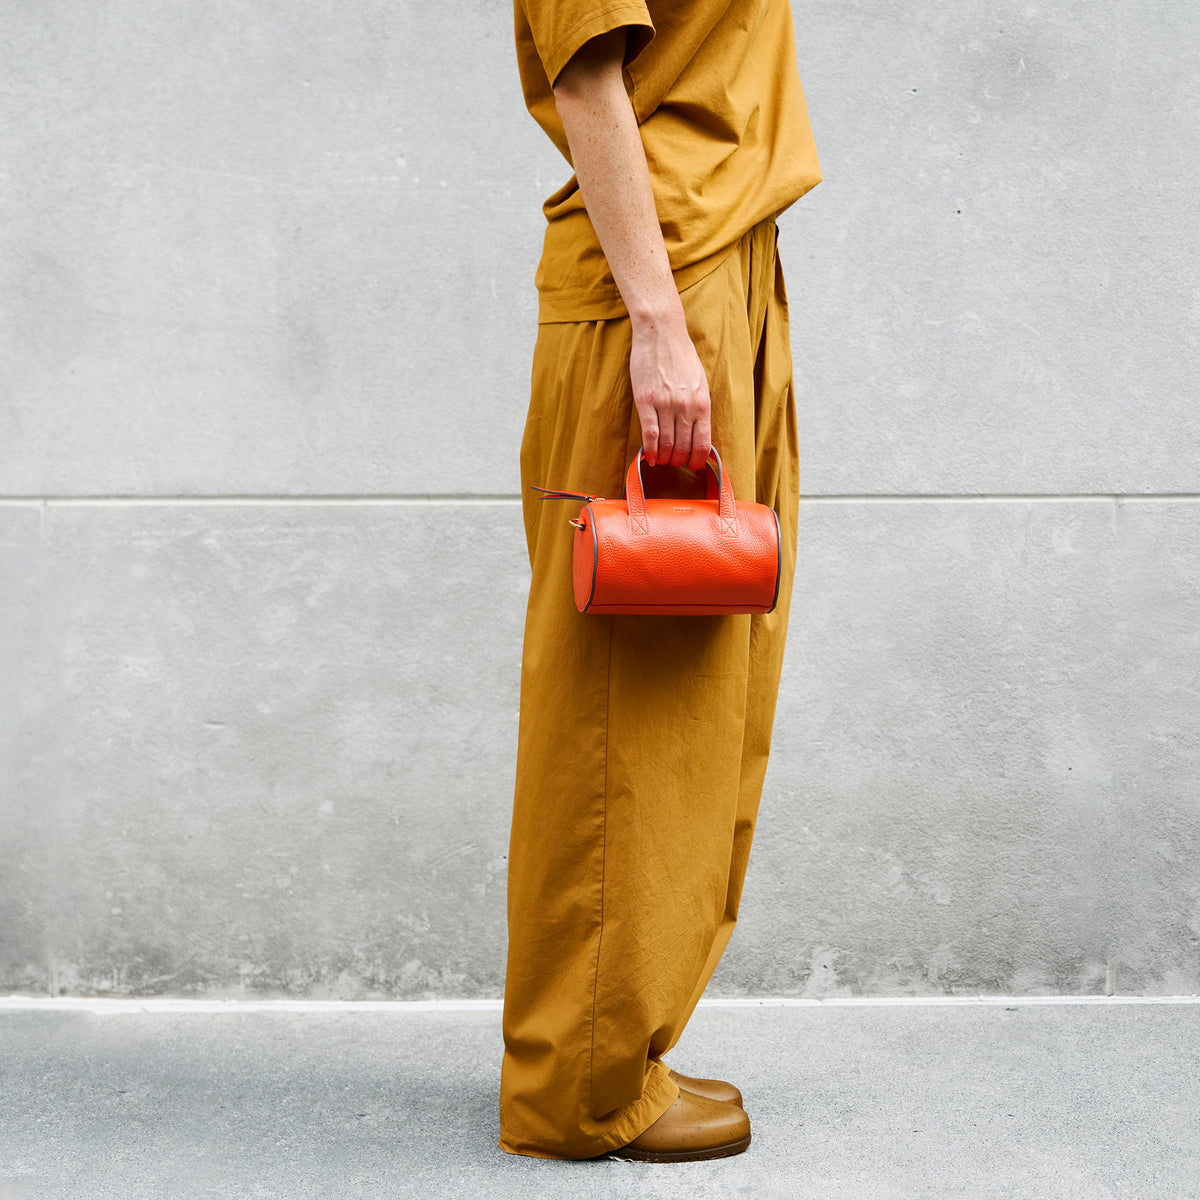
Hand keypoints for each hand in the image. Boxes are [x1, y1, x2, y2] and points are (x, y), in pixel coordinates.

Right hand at [628, 309, 711, 472]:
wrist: (662, 333)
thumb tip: (698, 431)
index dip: (697, 459)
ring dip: (664, 457)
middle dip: (678, 460)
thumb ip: (699, 407)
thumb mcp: (699, 382)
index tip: (692, 464)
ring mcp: (665, 404)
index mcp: (702, 403)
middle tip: (674, 462)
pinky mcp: (645, 401)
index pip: (703, 442)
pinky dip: (649, 450)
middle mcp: (685, 406)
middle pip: (683, 446)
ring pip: (666, 444)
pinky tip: (649, 457)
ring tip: (662, 461)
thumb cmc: (681, 356)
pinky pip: (649, 433)